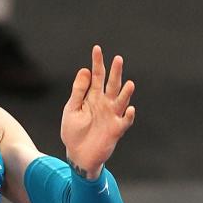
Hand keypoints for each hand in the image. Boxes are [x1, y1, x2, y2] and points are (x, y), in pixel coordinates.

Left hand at [61, 46, 135, 178]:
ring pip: (121, 101)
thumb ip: (78, 91)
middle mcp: (104, 104)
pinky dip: (128, 115)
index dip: (97, 63)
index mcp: (92, 97)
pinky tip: (130, 108)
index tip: (97, 48)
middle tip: (118, 59)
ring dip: (126, 93)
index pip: (96, 76)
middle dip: (115, 73)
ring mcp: (112, 116)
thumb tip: (85, 69)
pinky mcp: (116, 130)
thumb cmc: (74, 131)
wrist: (77, 154)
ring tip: (129, 83)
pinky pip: (125, 121)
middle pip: (111, 85)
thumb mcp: (72, 108)